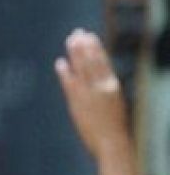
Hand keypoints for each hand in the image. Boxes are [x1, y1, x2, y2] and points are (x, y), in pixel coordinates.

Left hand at [55, 29, 129, 158]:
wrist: (111, 142)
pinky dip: (65, 72)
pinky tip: (60, 62)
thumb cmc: (113, 126)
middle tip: (77, 32)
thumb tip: (99, 79)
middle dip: (84, 45)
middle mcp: (102, 86)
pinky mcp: (78, 103)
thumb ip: (105, 89)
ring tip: (69, 40)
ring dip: (75, 53)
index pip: (103, 61)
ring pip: (82, 68)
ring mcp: (89, 94)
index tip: (90, 36)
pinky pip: (70, 84)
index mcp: (113, 85)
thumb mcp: (114, 102)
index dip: (96, 47)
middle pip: (91, 60)